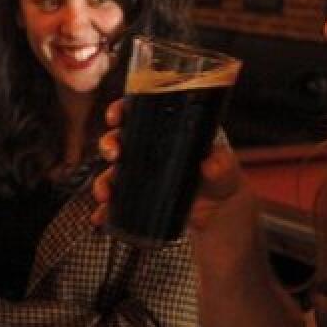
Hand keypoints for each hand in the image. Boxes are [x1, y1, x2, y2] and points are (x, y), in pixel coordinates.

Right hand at [93, 98, 257, 267]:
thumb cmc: (222, 176)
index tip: (115, 117)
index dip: (121, 110)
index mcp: (166, 130)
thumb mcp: (225, 167)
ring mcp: (141, 172)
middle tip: (114, 154)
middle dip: (108, 144)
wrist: (220, 208)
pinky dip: (106, 209)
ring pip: (112, 170)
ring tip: (105, 194)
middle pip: (118, 139)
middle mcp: (148, 148)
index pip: (138, 112)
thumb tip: (210, 164)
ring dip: (103, 180)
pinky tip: (102, 217)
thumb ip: (221, 165)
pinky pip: (117, 201)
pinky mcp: (139, 196)